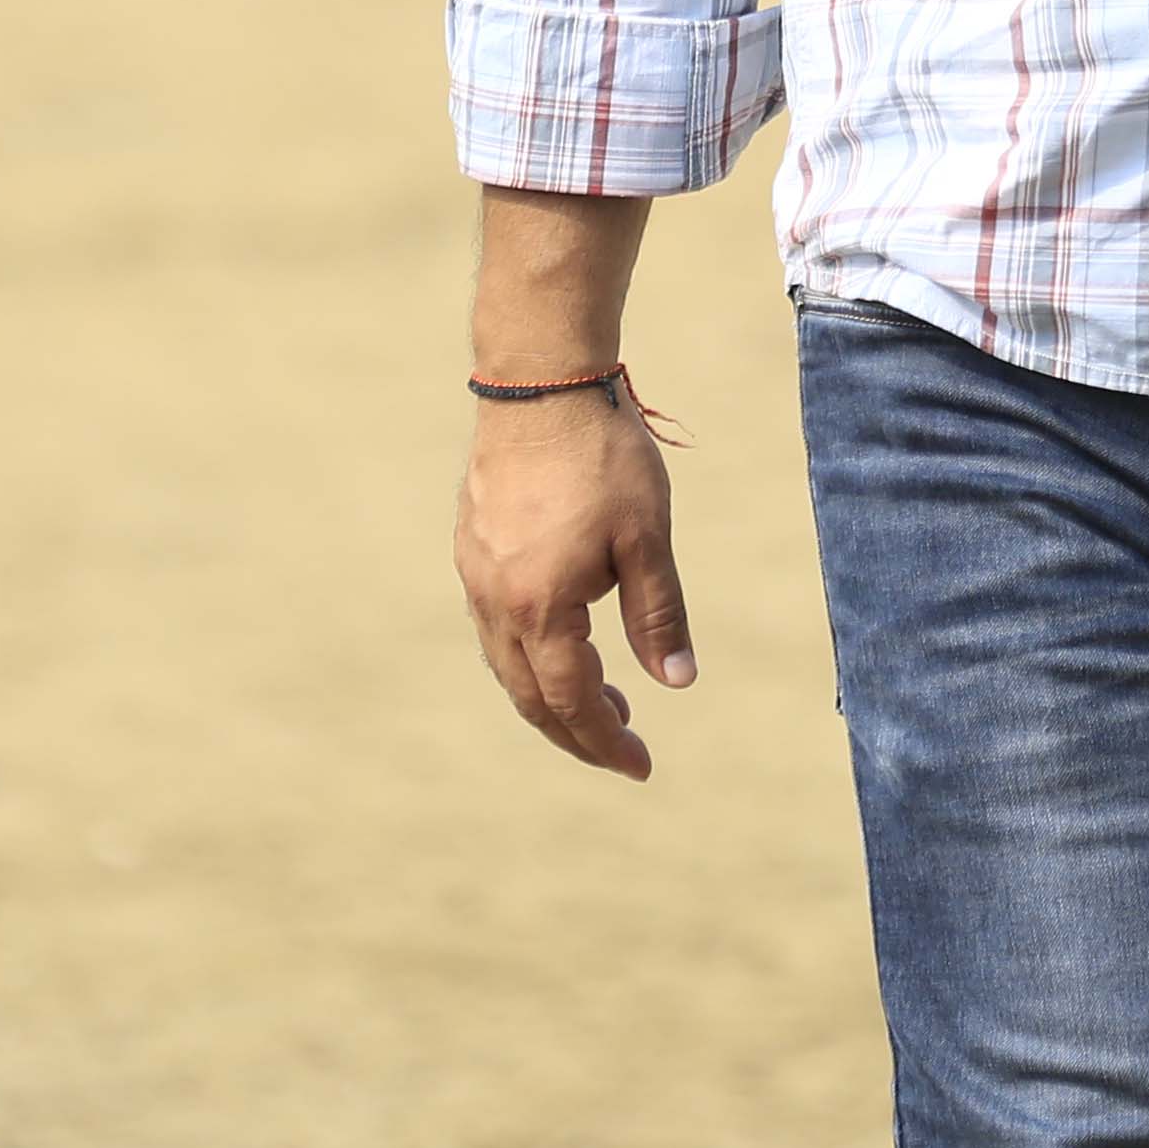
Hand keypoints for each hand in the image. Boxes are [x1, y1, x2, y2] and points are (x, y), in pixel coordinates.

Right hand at [452, 387, 696, 781]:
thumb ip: (658, 614)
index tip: (641, 766)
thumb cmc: (602, 455)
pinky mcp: (472, 547)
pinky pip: (495, 625)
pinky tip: (561, 641)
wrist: (540, 381)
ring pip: (507, 663)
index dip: (605, 740)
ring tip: (602, 702)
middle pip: (530, 696)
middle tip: (622, 747)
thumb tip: (676, 682)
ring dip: (551, 694)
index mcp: (539, 607)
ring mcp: (476, 574)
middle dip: (575, 732)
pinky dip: (529, 654)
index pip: (571, 701)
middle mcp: (495, 601)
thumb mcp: (647, 538)